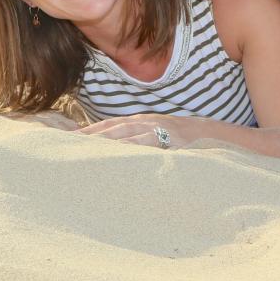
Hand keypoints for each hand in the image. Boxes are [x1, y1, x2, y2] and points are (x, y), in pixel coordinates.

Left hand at [76, 114, 190, 149]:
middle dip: (93, 136)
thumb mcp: (155, 133)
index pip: (110, 125)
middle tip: (71, 145)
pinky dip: (136, 151)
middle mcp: (147, 123)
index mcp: (141, 121)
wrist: (210, 135)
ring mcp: (160, 132)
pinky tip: (123, 159)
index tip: (69, 139)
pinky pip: (151, 147)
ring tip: (89, 152)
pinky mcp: (172, 143)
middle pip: (115, 129)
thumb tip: (110, 149)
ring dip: (109, 143)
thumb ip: (135, 138)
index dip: (90, 131)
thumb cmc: (179, 138)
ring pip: (130, 136)